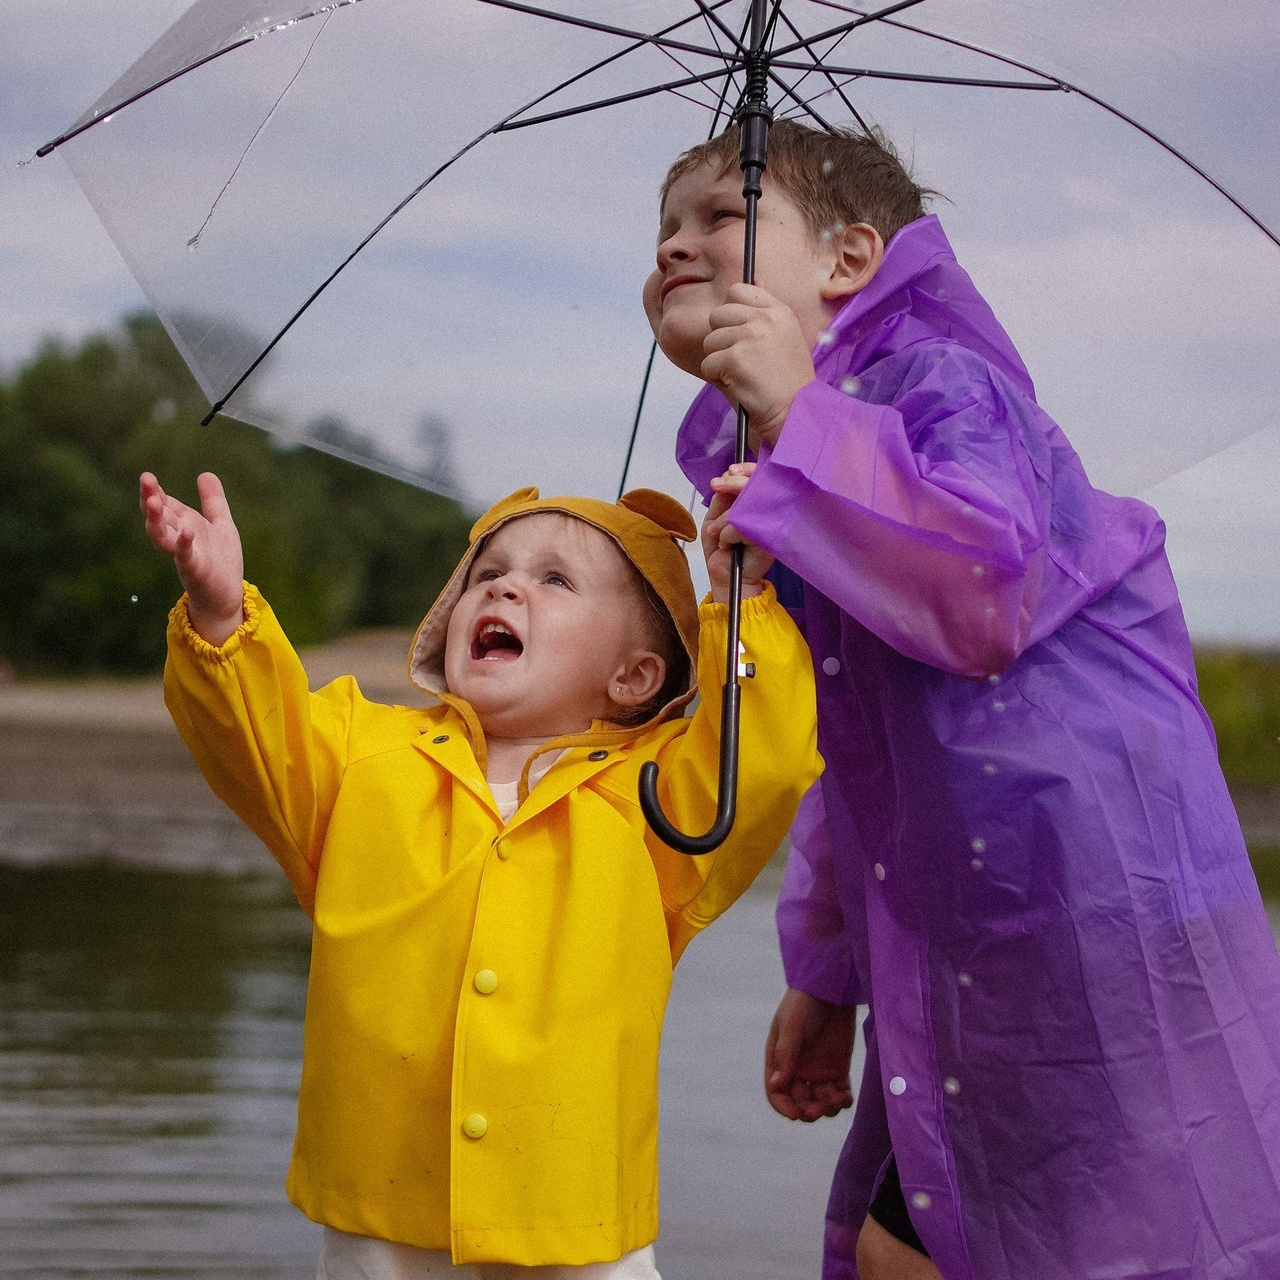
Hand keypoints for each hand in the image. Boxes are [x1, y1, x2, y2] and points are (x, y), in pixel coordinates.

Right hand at [139, 471, 244, 644]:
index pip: (164, 505)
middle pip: (158, 517)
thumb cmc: (220, 560)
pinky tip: (187, 530)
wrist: (226, 595)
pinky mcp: (195, 570)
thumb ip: (213, 501)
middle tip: (145, 481)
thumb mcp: (220, 524)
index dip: (155, 491)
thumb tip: (204, 473)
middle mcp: (178, 538)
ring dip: (156, 520)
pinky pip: (185, 556)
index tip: (147, 477)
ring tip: (153, 502)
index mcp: (183, 525)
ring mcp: (184, 555)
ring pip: (162, 536)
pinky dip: (184, 543)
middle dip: (150, 499)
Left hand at [700, 283, 815, 448]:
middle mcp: (765, 319)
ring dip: (718, 361)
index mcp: (779, 311)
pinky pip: (708, 364)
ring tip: (742, 375)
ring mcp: (750, 337)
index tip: (739, 333)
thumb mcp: (785, 336)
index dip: (731, 312)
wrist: (795, 412)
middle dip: (721, 339)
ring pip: (710, 341)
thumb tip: (755, 277)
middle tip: (740, 360)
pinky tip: (738, 385)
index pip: (738, 290)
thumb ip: (765, 309)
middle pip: (717, 314)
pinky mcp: (735, 358)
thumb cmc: (787, 381)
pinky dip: (717, 379)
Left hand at [702, 463, 772, 602]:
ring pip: (743, 508)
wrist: (724, 577)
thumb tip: (726, 478)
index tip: (728, 473)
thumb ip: (722, 498)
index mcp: (756, 504)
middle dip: (732, 484)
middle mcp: (767, 512)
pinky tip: (727, 546)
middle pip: (755, 486)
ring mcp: (769, 525)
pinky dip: (727, 536)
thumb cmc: (721, 548)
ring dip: (723, 521)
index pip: (758, 478)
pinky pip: (741, 528)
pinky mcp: (767, 540)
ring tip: (717, 535)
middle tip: (717, 486)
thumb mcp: (715, 517)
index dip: (744, 470)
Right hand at [765, 987, 855, 1121]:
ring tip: (836, 1100)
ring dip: (827, 1108)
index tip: (796, 1114)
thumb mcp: (792, 1028)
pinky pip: (839, 1093)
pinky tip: (845, 1096)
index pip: (777, 1093)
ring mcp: (818, 1070)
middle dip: (808, 1111)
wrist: (832, 987)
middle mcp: (797, 1069)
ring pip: (820, 1102)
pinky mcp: (838, 1068)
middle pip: (799, 1102)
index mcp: (779, 1060)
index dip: (784, 1107)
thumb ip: (786, 1056)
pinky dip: (842, 1101)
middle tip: (819, 1108)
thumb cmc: (804, 1004)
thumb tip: (777, 1086)